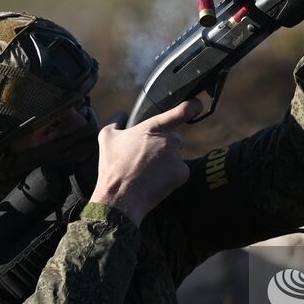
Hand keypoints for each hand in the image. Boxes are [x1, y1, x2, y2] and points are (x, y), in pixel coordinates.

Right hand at [89, 99, 201, 225]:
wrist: (120, 198)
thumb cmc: (112, 167)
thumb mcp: (106, 138)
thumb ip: (116, 121)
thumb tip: (122, 115)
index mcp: (152, 127)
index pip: (179, 112)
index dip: (192, 106)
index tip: (197, 105)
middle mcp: (168, 139)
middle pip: (175, 139)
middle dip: (165, 147)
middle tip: (147, 159)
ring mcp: (176, 156)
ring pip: (176, 156)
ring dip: (167, 163)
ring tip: (148, 172)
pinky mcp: (182, 173)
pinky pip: (180, 171)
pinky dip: (171, 176)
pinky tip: (156, 181)